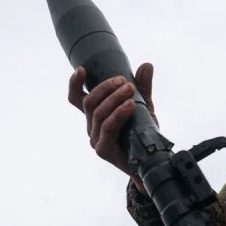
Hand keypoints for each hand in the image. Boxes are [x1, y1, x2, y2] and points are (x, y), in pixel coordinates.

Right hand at [68, 63, 156, 177]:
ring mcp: (95, 139)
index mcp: (95, 115)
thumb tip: (146, 65)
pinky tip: (130, 106)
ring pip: (98, 113)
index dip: (75, 84)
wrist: (150, 161)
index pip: (77, 98)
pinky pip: (108, 128)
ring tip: (130, 90)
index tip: (82, 69)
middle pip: (89, 102)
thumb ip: (143, 88)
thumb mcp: (144, 107)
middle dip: (105, 88)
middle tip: (125, 81)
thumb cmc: (142, 134)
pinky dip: (118, 114)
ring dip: (114, 98)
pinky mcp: (103, 150)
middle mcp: (91, 126)